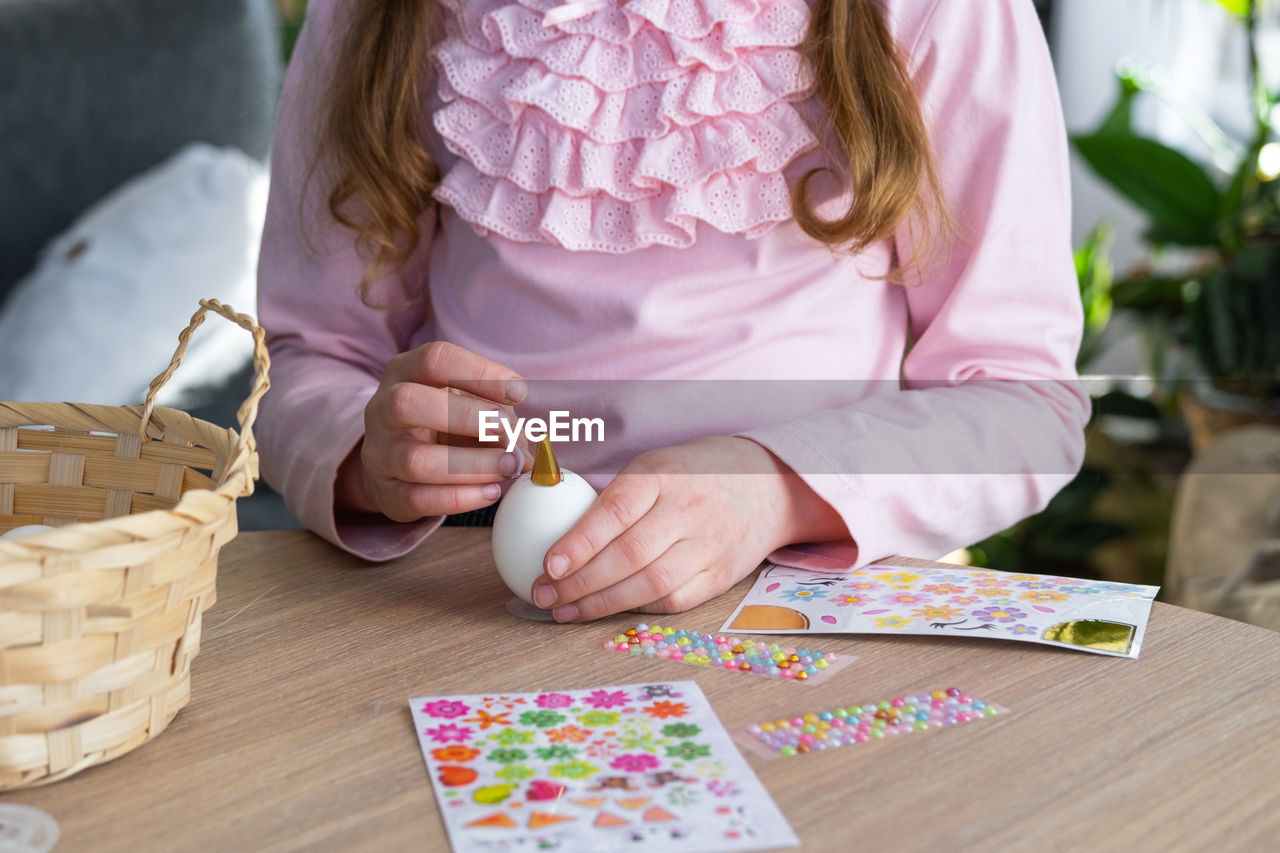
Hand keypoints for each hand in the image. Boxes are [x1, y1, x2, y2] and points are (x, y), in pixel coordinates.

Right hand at [337, 342, 532, 520]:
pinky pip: (417, 499)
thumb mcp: (469, 404)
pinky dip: (459, 498)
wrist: (400, 463)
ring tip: (508, 466)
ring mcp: (379, 453)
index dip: (478, 372)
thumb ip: (499, 415)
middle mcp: (382, 408)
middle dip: (467, 417)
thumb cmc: (444, 423)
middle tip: (508, 431)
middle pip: (409, 402)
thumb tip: (528, 450)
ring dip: (471, 465)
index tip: (519, 392)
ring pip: (415, 460)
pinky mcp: (386, 492)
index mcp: (404, 372)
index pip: (434, 359)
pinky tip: (490, 492)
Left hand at [529, 437, 845, 621]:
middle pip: (630, 555)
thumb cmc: (693, 474)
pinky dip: (637, 609)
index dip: (580, 541)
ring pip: (651, 584)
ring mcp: (710, 545)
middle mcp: (689, 510)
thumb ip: (612, 495)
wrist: (770, 486)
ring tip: (564, 612)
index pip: (616, 510)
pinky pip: (674, 600)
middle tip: (542, 594)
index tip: (548, 564)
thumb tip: (542, 519)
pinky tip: (607, 611)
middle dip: (580, 582)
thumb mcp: (655, 465)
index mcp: (664, 475)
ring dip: (601, 603)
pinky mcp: (721, 576)